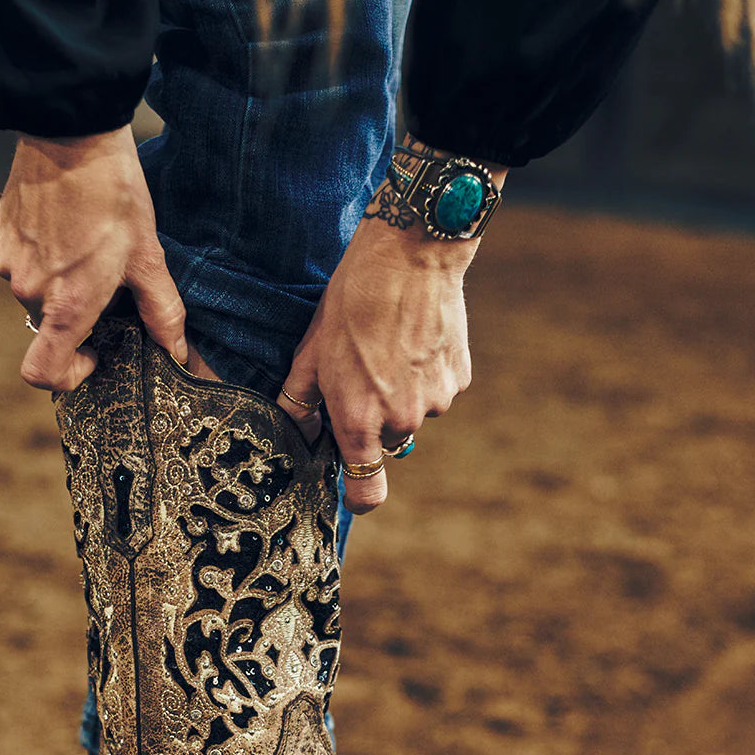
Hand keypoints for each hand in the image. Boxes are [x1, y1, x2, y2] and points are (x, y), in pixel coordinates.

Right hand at [0, 127, 186, 391]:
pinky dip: (42, 255)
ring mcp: (8, 262)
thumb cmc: (115, 196)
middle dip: (77, 311)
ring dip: (59, 281)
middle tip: (107, 277)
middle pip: (50, 324)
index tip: (92, 354)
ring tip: (86, 242)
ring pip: (36, 291)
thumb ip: (161, 312)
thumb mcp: (148, 257)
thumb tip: (177, 352)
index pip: (42, 373)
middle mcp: (30, 290)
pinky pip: (21, 261)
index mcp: (66, 304)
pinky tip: (65, 224)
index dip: (67, 376)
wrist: (71, 132)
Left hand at [278, 179, 483, 512]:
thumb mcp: (311, 352)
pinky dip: (426, 373)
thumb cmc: (351, 303)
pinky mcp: (459, 379)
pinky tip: (414, 339)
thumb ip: (299, 402)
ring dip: (401, 392)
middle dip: (373, 418)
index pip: (367, 490)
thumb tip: (296, 432)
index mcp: (360, 421)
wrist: (409, 257)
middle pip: (385, 441)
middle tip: (362, 372)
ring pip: (413, 412)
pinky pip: (437, 389)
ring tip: (389, 347)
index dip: (359, 497)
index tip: (353, 491)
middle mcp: (401, 421)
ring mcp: (435, 401)